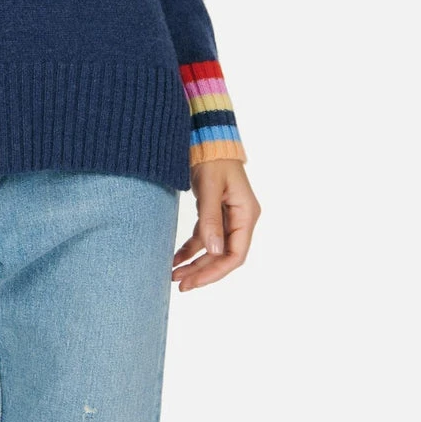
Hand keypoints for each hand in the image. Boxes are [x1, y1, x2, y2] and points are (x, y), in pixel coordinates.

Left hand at [172, 159, 259, 291]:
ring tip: (174, 275)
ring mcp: (228, 217)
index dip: (215, 271)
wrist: (207, 137)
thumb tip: (214, 251)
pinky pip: (204, 237)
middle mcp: (240, 220)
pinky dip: (190, 248)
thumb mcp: (210, 187)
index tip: (194, 281)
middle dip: (202, 271)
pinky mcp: (214, 213)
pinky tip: (176, 257)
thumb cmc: (212, 158)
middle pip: (223, 256)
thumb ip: (211, 219)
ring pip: (212, 249)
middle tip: (180, 284)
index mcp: (246, 215)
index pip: (236, 255)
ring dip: (194, 262)